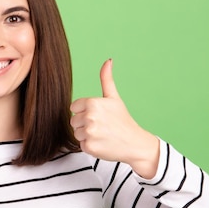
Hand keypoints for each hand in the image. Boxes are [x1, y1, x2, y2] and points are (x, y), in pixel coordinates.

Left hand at [70, 59, 158, 178]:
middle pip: (74, 121)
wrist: (135, 143)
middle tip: (101, 126)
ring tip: (102, 134)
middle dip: (85, 124)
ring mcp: (89, 132)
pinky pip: (81, 144)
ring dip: (87, 135)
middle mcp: (90, 117)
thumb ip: (106, 79)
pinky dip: (90, 146)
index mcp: (93, 103)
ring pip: (76, 133)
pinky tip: (102, 143)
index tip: (98, 115)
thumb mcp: (114, 98)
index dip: (84, 112)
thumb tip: (108, 60)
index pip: (74, 108)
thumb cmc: (123, 120)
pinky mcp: (89, 146)